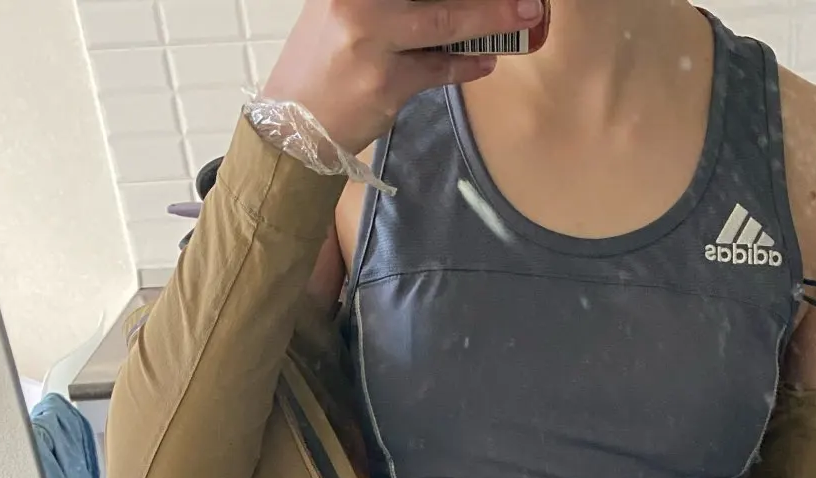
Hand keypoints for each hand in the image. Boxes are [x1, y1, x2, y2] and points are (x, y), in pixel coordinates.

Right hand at [264, 0, 543, 153]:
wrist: (291, 127)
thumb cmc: (322, 67)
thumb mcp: (343, 13)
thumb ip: (386, 3)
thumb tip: (448, 4)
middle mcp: (356, 2)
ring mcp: (371, 41)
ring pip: (444, 22)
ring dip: (490, 18)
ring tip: (523, 16)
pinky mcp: (386, 82)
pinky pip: (439, 69)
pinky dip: (466, 65)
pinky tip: (484, 60)